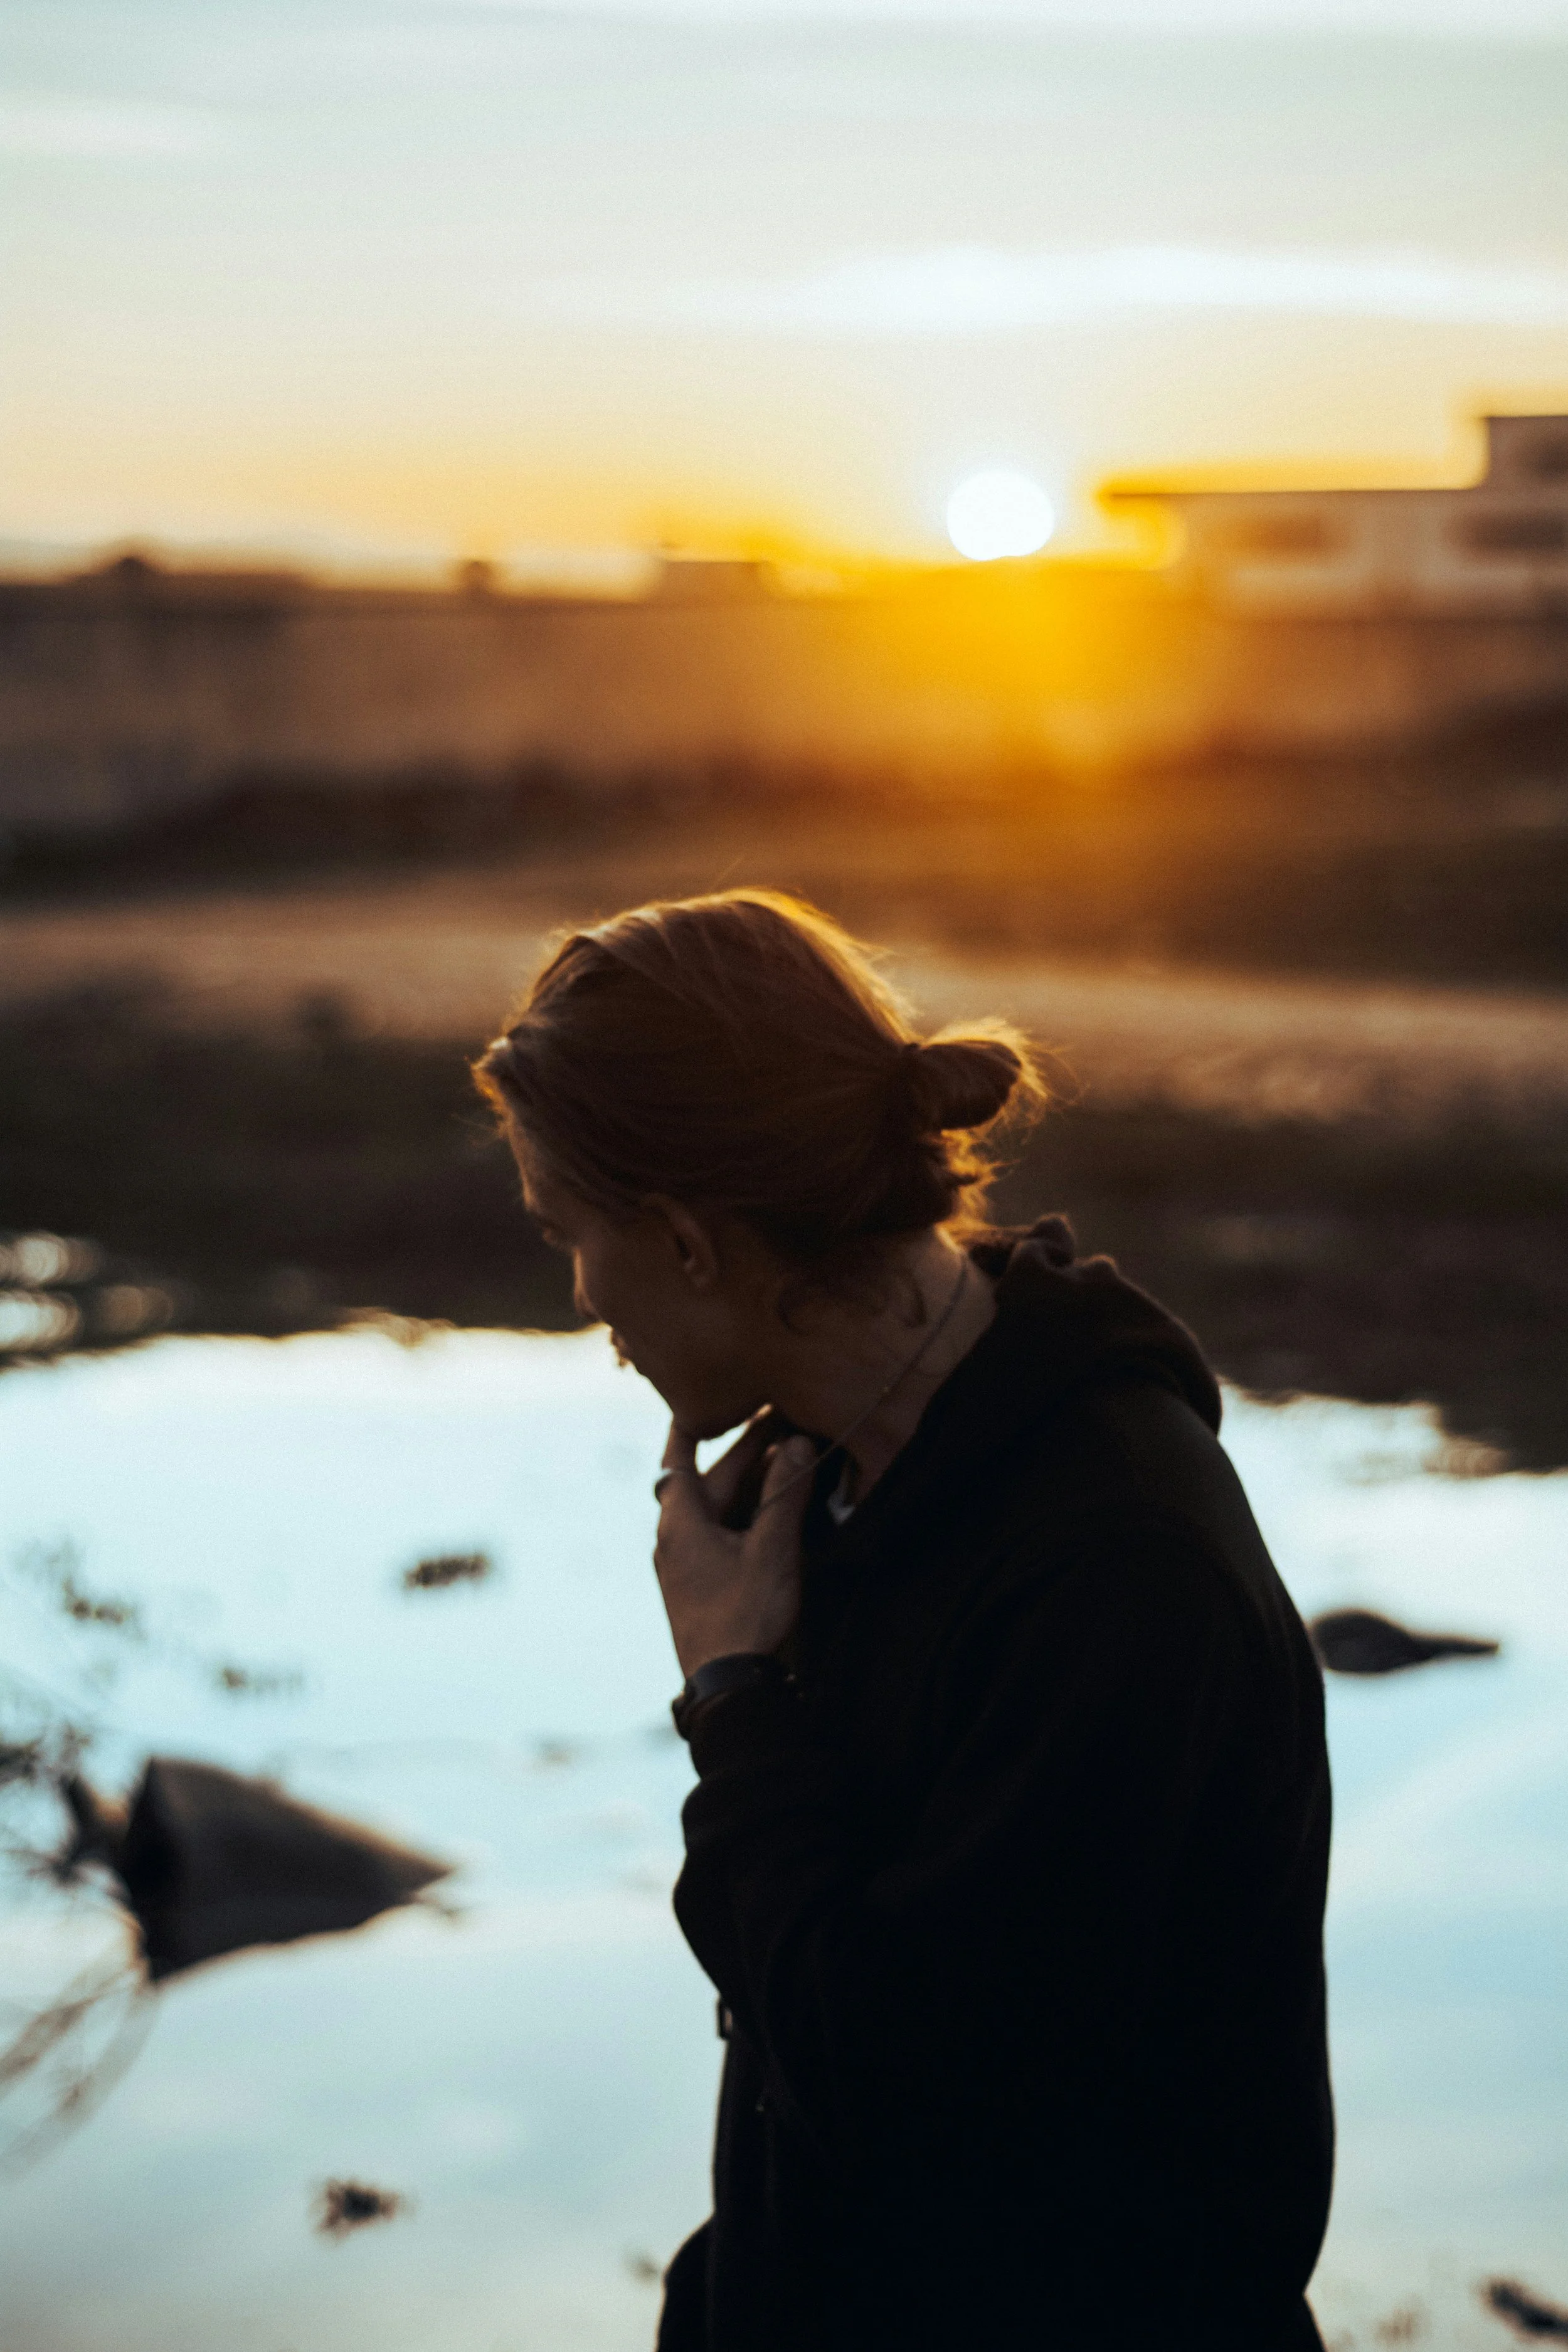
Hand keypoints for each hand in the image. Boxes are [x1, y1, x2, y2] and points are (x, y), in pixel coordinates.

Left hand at [654, 1417, 815, 1677]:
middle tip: (785, 1418)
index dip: (694, 1420)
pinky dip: (750, 1513)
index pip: (679, 1453)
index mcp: (680, 1521)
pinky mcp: (703, 1586)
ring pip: (721, 1507)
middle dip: (748, 1449)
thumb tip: (797, 1443)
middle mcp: (676, 1537)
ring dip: (754, 1483)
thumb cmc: (744, 1616)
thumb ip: (786, 1494)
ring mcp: (687, 1564)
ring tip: (793, 1457)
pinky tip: (781, 1510)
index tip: (712, 1392)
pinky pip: (724, 1534)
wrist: (728, 1689)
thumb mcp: (772, 1549)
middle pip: (710, 1479)